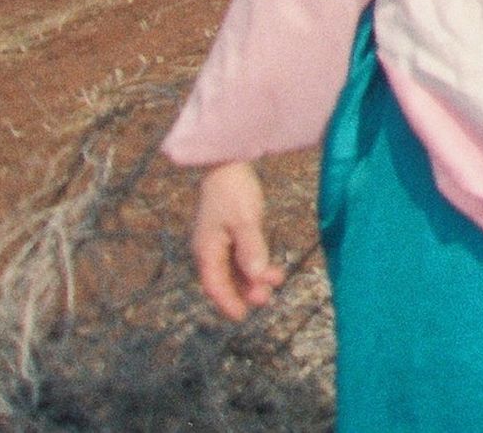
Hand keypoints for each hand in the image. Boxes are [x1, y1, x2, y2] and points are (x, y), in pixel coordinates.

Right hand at [191, 162, 277, 323]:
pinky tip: (271, 269)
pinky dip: (254, 264)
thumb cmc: (233, 191)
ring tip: (276, 282)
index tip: (241, 316)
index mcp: (206, 250)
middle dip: (245, 291)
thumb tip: (255, 275)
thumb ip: (251, 248)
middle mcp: (209, 250)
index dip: (227, 302)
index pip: (214, 285)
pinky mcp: (230, 233)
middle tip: (266, 299)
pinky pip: (240, 256)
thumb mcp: (245, 220)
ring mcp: (219, 242)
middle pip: (225, 279)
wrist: (227, 165)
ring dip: (253, 278)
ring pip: (235, 268)